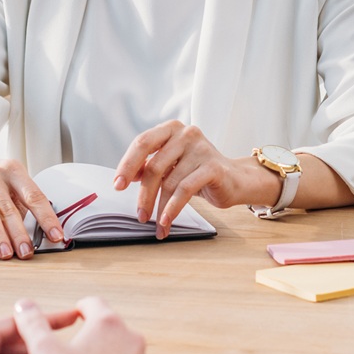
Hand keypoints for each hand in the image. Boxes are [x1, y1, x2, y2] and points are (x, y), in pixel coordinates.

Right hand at [0, 143, 63, 260]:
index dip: (46, 217)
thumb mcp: (12, 178)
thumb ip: (23, 200)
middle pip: (9, 208)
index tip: (55, 235)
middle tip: (27, 251)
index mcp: (13, 171)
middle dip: (19, 233)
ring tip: (6, 253)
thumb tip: (38, 230)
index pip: (34, 196)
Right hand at [13, 296, 155, 353]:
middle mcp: (132, 341)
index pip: (95, 304)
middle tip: (81, 352)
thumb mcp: (43, 350)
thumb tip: (23, 304)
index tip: (79, 313)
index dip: (83, 308)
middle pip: (114, 331)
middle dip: (99, 338)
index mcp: (107, 325)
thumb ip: (32, 323)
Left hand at [113, 122, 279, 236]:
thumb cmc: (198, 173)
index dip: (127, 165)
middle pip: (154, 166)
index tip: (118, 185)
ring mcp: (201, 148)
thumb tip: (126, 176)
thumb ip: (149, 167)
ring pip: (169, 182)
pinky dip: (173, 208)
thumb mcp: (171, 167)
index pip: (142, 143)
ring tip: (157, 224)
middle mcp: (186, 134)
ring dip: (159, 208)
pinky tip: (167, 220)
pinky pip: (185, 190)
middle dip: (143, 194)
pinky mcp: (213, 167)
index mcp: (171, 129)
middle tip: (139, 214)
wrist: (235, 180)